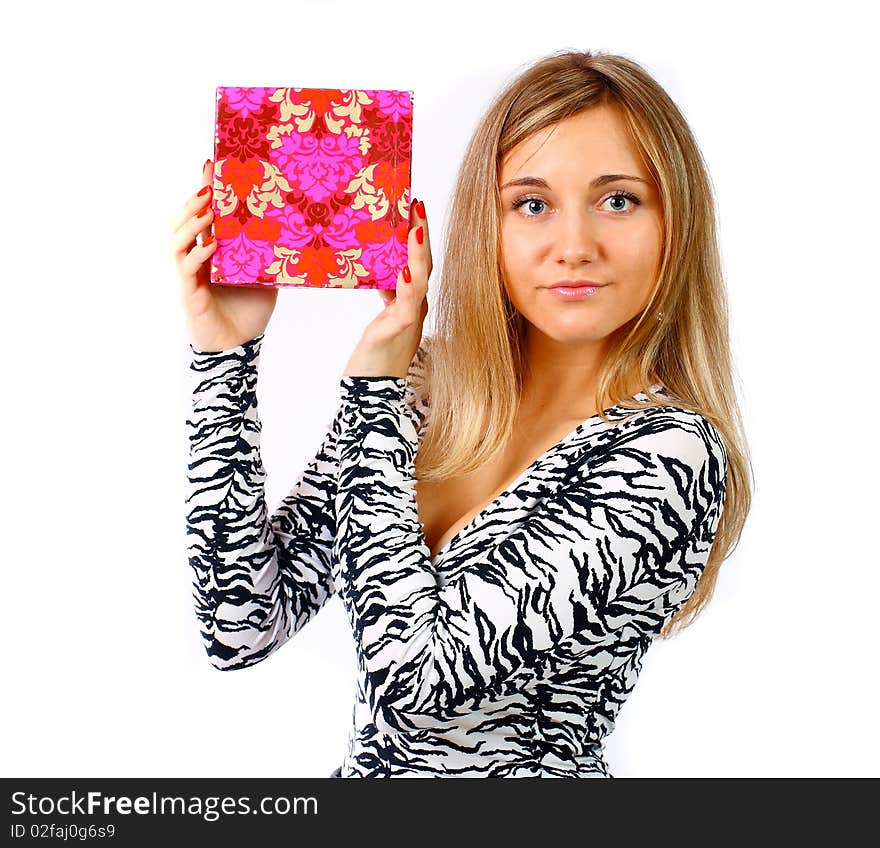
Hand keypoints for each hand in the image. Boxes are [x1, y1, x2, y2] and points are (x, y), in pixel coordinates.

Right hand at [170, 158, 277, 352]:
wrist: (239, 346)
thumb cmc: (248, 311)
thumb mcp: (266, 276)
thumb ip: (270, 255)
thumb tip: (293, 231)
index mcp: (213, 250)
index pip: (204, 215)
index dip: (204, 190)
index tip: (211, 165)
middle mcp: (198, 258)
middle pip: (183, 221)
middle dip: (193, 201)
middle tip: (209, 185)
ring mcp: (191, 274)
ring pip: (177, 240)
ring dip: (191, 222)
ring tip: (208, 209)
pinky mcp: (190, 292)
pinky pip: (188, 267)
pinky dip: (197, 253)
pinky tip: (211, 244)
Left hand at [342, 197, 430, 377]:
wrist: (372, 388)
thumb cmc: (376, 355)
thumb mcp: (383, 317)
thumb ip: (388, 295)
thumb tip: (385, 273)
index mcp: (411, 302)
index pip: (419, 262)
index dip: (419, 237)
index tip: (414, 209)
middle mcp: (415, 306)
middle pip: (424, 264)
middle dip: (421, 234)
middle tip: (417, 204)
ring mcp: (409, 318)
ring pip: (420, 279)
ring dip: (418, 251)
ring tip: (415, 225)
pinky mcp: (398, 330)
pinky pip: (406, 304)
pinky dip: (408, 284)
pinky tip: (405, 269)